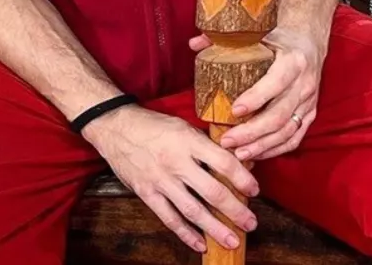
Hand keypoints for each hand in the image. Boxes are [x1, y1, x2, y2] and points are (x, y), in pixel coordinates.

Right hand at [83, 105, 260, 253]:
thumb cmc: (156, 125)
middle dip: (235, 210)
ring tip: (232, 240)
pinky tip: (201, 245)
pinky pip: (169, 218)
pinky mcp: (146, 193)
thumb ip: (210, 145)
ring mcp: (161, 181)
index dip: (242, 179)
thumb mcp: (186, 126)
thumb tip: (240, 161)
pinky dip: (186, 234)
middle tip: (251, 223)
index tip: (255, 190)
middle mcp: (177, 163)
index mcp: (190, 142)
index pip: (224, 162)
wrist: (116, 127)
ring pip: (193, 210)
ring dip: (215, 228)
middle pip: (212, 191)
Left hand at [188, 22, 326, 161]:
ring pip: (287, 131)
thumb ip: (227, 38)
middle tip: (227, 141)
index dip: (256, 98)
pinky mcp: (310, 113)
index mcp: (293, 61)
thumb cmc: (281, 37)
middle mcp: (304, 83)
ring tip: (238, 154)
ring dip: (262, 145)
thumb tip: (194, 43)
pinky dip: (275, 150)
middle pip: (280, 115)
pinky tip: (256, 154)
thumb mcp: (260, 32)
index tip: (234, 111)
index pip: (276, 83)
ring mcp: (309, 101)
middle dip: (252, 132)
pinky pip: (295, 137)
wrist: (310, 41)